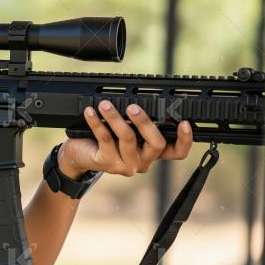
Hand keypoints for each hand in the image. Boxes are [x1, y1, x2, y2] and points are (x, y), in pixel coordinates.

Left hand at [57, 100, 193, 178]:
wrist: (80, 156)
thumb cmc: (105, 140)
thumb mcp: (126, 131)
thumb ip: (137, 123)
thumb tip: (141, 100)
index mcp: (152, 153)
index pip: (177, 152)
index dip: (185, 140)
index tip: (184, 123)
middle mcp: (143, 162)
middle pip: (155, 143)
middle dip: (145, 122)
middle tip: (133, 107)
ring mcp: (126, 165)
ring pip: (128, 138)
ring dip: (116, 118)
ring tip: (105, 104)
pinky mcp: (107, 163)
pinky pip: (105, 139)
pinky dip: (97, 122)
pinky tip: (90, 112)